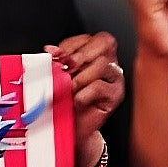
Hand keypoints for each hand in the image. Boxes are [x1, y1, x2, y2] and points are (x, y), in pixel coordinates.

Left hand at [45, 31, 124, 153]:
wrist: (73, 129)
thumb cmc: (67, 101)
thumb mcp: (59, 76)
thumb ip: (57, 61)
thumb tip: (51, 50)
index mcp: (95, 53)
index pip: (88, 38)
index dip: (70, 45)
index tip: (54, 56)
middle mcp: (109, 62)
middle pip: (104, 43)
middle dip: (79, 55)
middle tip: (64, 70)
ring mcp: (115, 77)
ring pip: (102, 64)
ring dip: (80, 77)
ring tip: (69, 89)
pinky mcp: (116, 95)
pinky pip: (100, 86)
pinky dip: (84, 94)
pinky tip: (76, 101)